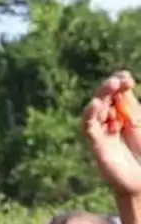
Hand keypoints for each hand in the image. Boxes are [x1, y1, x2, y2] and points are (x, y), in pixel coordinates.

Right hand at [82, 71, 140, 196]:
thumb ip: (134, 110)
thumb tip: (126, 88)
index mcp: (127, 114)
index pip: (119, 93)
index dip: (120, 83)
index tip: (127, 79)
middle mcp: (112, 121)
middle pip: (106, 98)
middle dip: (111, 87)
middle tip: (120, 80)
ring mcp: (103, 132)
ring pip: (96, 109)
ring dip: (102, 96)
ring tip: (112, 86)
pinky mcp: (96, 144)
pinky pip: (89, 127)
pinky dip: (90, 114)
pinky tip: (95, 104)